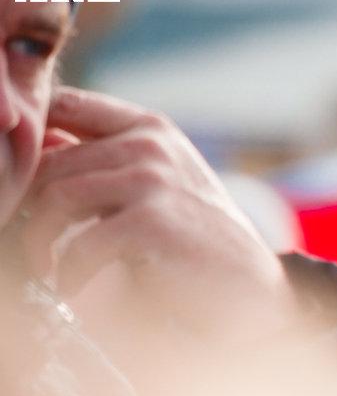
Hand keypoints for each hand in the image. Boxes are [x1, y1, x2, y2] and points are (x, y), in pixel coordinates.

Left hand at [23, 87, 301, 344]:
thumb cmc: (199, 244)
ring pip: (57, 197)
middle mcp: (151, 145)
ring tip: (47, 267)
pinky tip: (72, 284)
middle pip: (49, 159)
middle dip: (29, 207)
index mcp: (151, 128)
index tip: (24, 183)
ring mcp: (153, 180)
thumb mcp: (156, 188)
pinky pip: (81, 242)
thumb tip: (35, 146)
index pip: (63, 104)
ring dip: (40, 241)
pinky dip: (68, 271)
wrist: (254, 292)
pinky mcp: (152, 223)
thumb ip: (103, 164)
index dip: (30, 137)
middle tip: (33, 242)